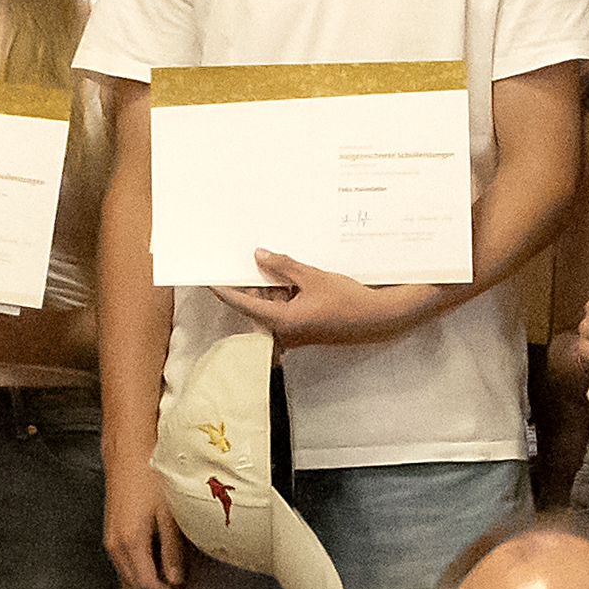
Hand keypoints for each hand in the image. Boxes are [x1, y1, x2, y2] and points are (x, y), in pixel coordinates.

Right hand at [102, 459, 188, 588]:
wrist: (128, 452)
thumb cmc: (149, 476)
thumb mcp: (169, 515)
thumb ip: (172, 551)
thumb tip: (176, 580)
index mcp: (131, 542)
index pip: (148, 586)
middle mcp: (116, 545)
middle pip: (136, 587)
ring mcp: (111, 539)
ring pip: (129, 577)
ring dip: (151, 588)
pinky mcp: (113, 533)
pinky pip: (126, 564)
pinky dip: (142, 575)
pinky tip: (158, 572)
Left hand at [212, 251, 437, 349]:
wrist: (378, 319)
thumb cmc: (348, 301)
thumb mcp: (313, 277)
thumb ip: (284, 266)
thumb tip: (259, 256)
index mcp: (282, 320)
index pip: (242, 302)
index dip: (224, 288)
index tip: (209, 277)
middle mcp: (285, 331)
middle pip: (257, 305)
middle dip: (252, 283)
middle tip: (246, 260)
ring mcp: (296, 332)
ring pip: (272, 307)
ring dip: (271, 288)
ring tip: (274, 262)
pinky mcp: (306, 329)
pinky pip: (286, 310)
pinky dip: (285, 295)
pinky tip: (292, 276)